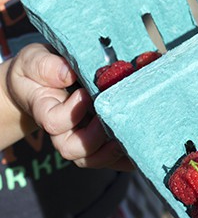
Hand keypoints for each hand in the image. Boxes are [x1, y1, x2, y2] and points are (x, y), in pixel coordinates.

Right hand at [1, 43, 131, 169]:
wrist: (45, 77)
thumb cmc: (40, 67)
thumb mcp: (35, 60)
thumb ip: (46, 66)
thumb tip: (68, 74)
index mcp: (46, 109)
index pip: (54, 123)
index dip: (71, 113)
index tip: (85, 94)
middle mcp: (63, 129)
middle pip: (72, 149)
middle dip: (94, 138)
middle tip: (112, 117)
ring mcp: (81, 136)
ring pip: (92, 158)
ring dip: (112, 152)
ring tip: (129, 135)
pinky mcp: (100, 138)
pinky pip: (111, 157)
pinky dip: (126, 158)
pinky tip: (142, 152)